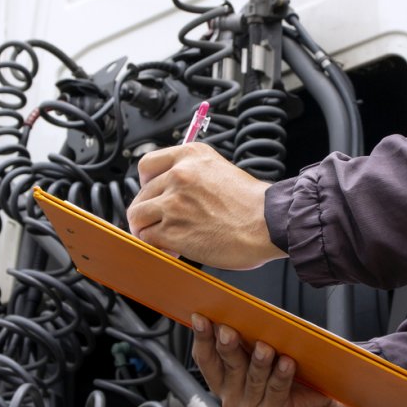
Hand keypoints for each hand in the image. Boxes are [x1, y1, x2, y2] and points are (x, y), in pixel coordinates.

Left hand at [127, 143, 286, 269]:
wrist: (269, 223)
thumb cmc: (252, 204)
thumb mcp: (221, 170)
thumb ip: (194, 175)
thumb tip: (174, 190)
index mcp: (190, 156)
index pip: (146, 165)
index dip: (145, 183)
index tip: (152, 194)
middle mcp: (178, 175)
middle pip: (141, 194)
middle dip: (149, 212)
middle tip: (163, 224)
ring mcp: (173, 203)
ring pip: (138, 217)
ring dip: (147, 230)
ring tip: (165, 239)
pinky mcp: (172, 230)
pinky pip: (147, 238)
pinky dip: (156, 246)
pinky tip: (173, 249)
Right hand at [190, 314, 350, 406]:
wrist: (323, 397)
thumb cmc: (288, 370)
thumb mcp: (263, 352)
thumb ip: (248, 340)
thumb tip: (241, 314)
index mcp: (223, 380)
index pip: (206, 358)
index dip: (202, 338)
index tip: (201, 318)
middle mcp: (232, 396)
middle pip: (227, 367)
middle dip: (227, 347)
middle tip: (228, 332)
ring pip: (253, 379)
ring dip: (259, 361)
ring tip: (265, 347)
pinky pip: (276, 390)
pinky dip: (281, 375)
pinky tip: (286, 363)